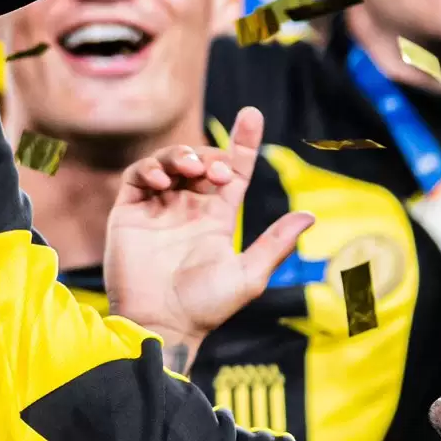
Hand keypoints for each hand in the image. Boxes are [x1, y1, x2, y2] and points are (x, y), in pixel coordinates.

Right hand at [104, 108, 312, 364]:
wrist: (160, 325)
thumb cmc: (205, 307)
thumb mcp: (248, 275)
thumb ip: (275, 243)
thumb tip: (310, 216)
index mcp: (218, 218)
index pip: (234, 171)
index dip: (243, 143)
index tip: (252, 115)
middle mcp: (188, 208)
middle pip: (201, 161)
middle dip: (209, 154)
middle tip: (215, 170)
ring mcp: (158, 209)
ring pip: (169, 163)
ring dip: (180, 156)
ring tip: (190, 169)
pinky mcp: (129, 213)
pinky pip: (137, 177)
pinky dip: (150, 170)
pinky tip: (162, 181)